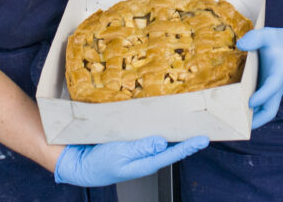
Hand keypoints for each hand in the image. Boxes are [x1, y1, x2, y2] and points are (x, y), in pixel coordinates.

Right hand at [54, 135, 208, 185]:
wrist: (79, 163)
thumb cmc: (98, 163)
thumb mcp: (119, 155)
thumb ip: (140, 149)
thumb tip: (162, 143)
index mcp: (145, 163)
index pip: (171, 154)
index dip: (188, 146)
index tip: (203, 139)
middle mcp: (144, 156)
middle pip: (169, 146)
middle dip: (184, 136)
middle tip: (200, 125)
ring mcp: (138, 149)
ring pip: (159, 139)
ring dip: (171, 130)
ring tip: (186, 120)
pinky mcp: (130, 141)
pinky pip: (146, 133)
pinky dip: (156, 126)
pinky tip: (160, 118)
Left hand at [237, 23, 282, 128]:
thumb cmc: (276, 40)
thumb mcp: (267, 34)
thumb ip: (255, 38)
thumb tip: (239, 45)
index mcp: (281, 72)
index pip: (273, 87)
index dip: (263, 96)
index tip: (250, 103)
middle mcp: (277, 87)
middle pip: (271, 109)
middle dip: (257, 120)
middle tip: (240, 125)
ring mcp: (271, 92)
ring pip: (264, 112)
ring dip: (251, 120)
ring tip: (233, 124)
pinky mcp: (265, 93)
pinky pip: (259, 107)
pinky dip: (249, 113)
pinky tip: (233, 113)